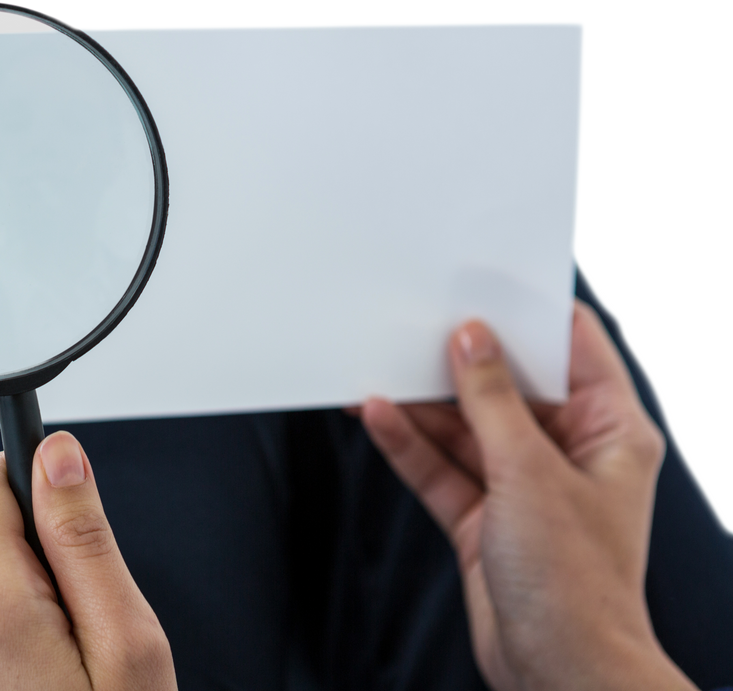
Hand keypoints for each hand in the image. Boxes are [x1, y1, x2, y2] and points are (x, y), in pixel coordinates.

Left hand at [0, 431, 178, 690]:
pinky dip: (3, 635)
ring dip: (23, 601)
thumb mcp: (125, 639)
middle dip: (38, 556)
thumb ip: (83, 536)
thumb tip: (55, 453)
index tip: (69, 525)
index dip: (39, 489)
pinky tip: (34, 682)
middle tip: (81, 625)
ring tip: (59, 666)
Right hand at [358, 300, 697, 690]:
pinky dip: (411, 446)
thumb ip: (493, 402)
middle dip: (458, 363)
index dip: (527, 315)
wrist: (558, 673)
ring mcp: (523, 486)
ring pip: (466, 428)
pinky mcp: (485, 516)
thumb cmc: (577, 586)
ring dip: (423, 406)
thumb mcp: (530, 474)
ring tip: (379, 374)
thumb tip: (472, 342)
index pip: (572, 349)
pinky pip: (443, 468)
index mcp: (610, 432)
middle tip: (414, 330)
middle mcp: (567, 453)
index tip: (481, 290)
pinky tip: (380, 418)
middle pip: (507, 388)